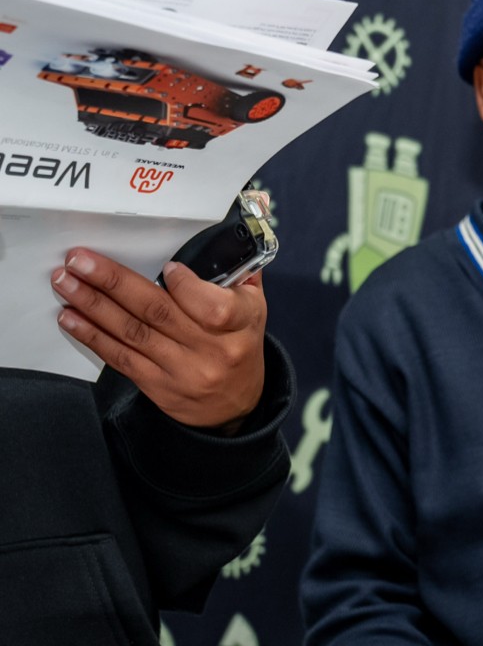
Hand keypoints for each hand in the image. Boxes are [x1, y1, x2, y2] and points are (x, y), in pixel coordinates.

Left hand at [52, 248, 266, 430]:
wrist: (235, 405)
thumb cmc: (239, 346)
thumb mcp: (255, 311)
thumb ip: (239, 278)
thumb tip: (220, 240)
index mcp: (241, 326)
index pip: (213, 307)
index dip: (185, 285)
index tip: (165, 265)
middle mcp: (211, 350)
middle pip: (158, 312)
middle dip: (113, 282)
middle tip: (79, 260)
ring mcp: (183, 371)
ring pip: (133, 333)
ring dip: (93, 305)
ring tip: (65, 282)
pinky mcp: (159, 387)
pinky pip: (121, 358)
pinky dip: (93, 336)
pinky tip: (71, 318)